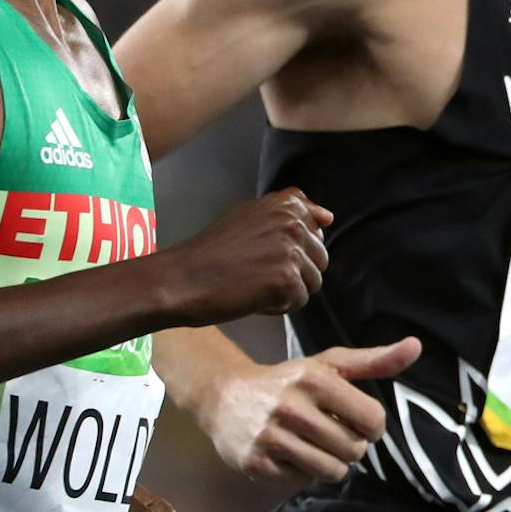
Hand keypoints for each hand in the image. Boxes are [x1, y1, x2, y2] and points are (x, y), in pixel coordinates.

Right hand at [156, 188, 332, 324]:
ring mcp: (291, 251)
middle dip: (294, 271)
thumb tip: (329, 217)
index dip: (296, 246)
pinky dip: (277, 306)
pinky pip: (298, 301)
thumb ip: (288, 212)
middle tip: (257, 273)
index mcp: (285, 205)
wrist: (182, 280)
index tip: (271, 252)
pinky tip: (252, 298)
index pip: (316, 226)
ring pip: (312, 282)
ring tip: (254, 285)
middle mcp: (293, 223)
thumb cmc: (210, 253)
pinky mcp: (287, 280)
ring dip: (287, 290)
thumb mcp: (248, 215)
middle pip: (319, 258)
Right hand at [207, 338, 420, 482]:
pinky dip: (303, 471)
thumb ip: (375, 360)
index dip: (372, 426)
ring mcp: (272, 437)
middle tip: (332, 432)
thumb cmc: (288, 381)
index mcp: (315, 379)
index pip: (373, 420)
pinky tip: (291, 451)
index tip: (358, 420)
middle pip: (355, 450)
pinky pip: (303, 481)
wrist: (225, 396)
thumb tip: (416, 346)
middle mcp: (292, 407)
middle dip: (351, 445)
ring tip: (315, 443)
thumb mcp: (330, 365)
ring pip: (332, 471)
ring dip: (331, 462)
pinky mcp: (257, 463)